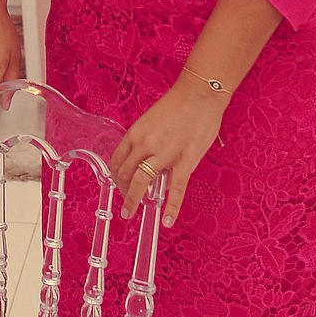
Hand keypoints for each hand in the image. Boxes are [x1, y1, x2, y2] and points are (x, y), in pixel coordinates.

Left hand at [111, 77, 224, 229]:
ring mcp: (164, 153)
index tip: (117, 186)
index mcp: (136, 133)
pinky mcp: (184, 161)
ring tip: (130, 214)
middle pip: (127, 173)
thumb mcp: (151, 120)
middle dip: (123, 191)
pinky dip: (170, 207)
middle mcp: (145, 144)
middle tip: (124, 205)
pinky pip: (175, 189)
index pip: (118, 159)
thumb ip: (146, 139)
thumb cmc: (178, 105)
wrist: (199, 95)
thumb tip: (144, 158)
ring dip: (133, 200)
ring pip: (142, 182)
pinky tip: (167, 221)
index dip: (116, 176)